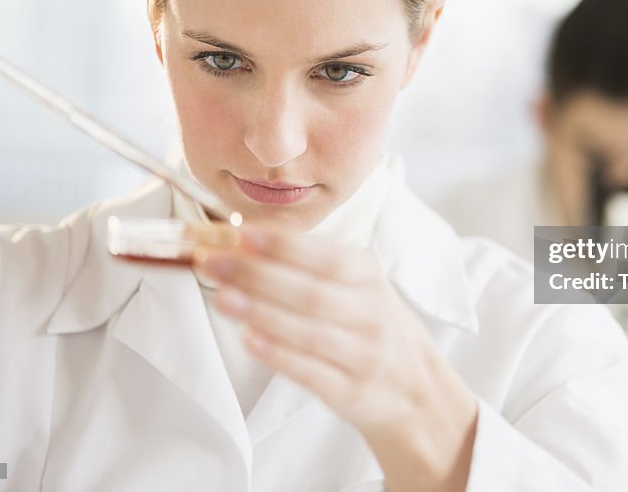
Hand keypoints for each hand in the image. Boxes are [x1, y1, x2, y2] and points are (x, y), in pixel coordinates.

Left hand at [192, 226, 476, 490]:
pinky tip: (249, 339)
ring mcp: (364, 355)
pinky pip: (311, 372)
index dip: (284, 245)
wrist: (415, 387)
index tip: (241, 234)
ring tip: (221, 296)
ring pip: (308, 332)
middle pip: (311, 292)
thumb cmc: (369, 324)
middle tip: (212, 262)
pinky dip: (278, 355)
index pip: (326, 256)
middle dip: (256, 275)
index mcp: (369, 277)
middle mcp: (371, 313)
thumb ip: (309, 264)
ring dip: (260, 312)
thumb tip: (244, 241)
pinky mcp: (351, 392)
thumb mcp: (357, 285)